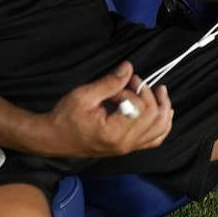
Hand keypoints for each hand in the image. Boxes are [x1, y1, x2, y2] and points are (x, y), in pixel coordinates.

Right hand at [40, 62, 173, 157]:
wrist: (53, 138)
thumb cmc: (65, 118)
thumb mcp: (84, 95)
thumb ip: (110, 83)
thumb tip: (128, 68)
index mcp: (114, 133)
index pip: (141, 108)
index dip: (133, 91)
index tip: (118, 86)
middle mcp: (125, 144)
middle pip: (155, 118)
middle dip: (148, 95)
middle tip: (135, 82)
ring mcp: (128, 148)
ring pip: (160, 130)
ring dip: (163, 109)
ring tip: (160, 92)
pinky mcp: (127, 147)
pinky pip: (154, 139)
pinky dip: (161, 125)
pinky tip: (163, 111)